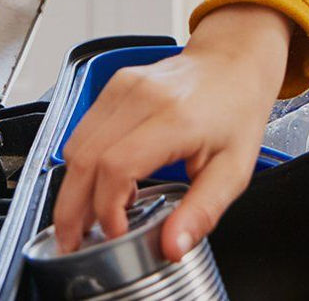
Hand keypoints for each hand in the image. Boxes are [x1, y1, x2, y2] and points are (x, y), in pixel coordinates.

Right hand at [49, 3, 292, 259]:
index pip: (117, 166)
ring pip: (76, 144)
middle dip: (72, 209)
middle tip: (73, 243)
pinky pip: (84, 130)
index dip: (107, 208)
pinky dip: (83, 163)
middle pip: (86, 158)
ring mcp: (125, 86)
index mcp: (175, 118)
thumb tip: (171, 248)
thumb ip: (202, 211)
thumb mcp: (234, 169)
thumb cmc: (237, 110)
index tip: (116, 234)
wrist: (234, 59)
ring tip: (85, 221)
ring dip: (73, 188)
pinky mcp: (116, 84)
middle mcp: (143, 96)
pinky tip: (100, 185)